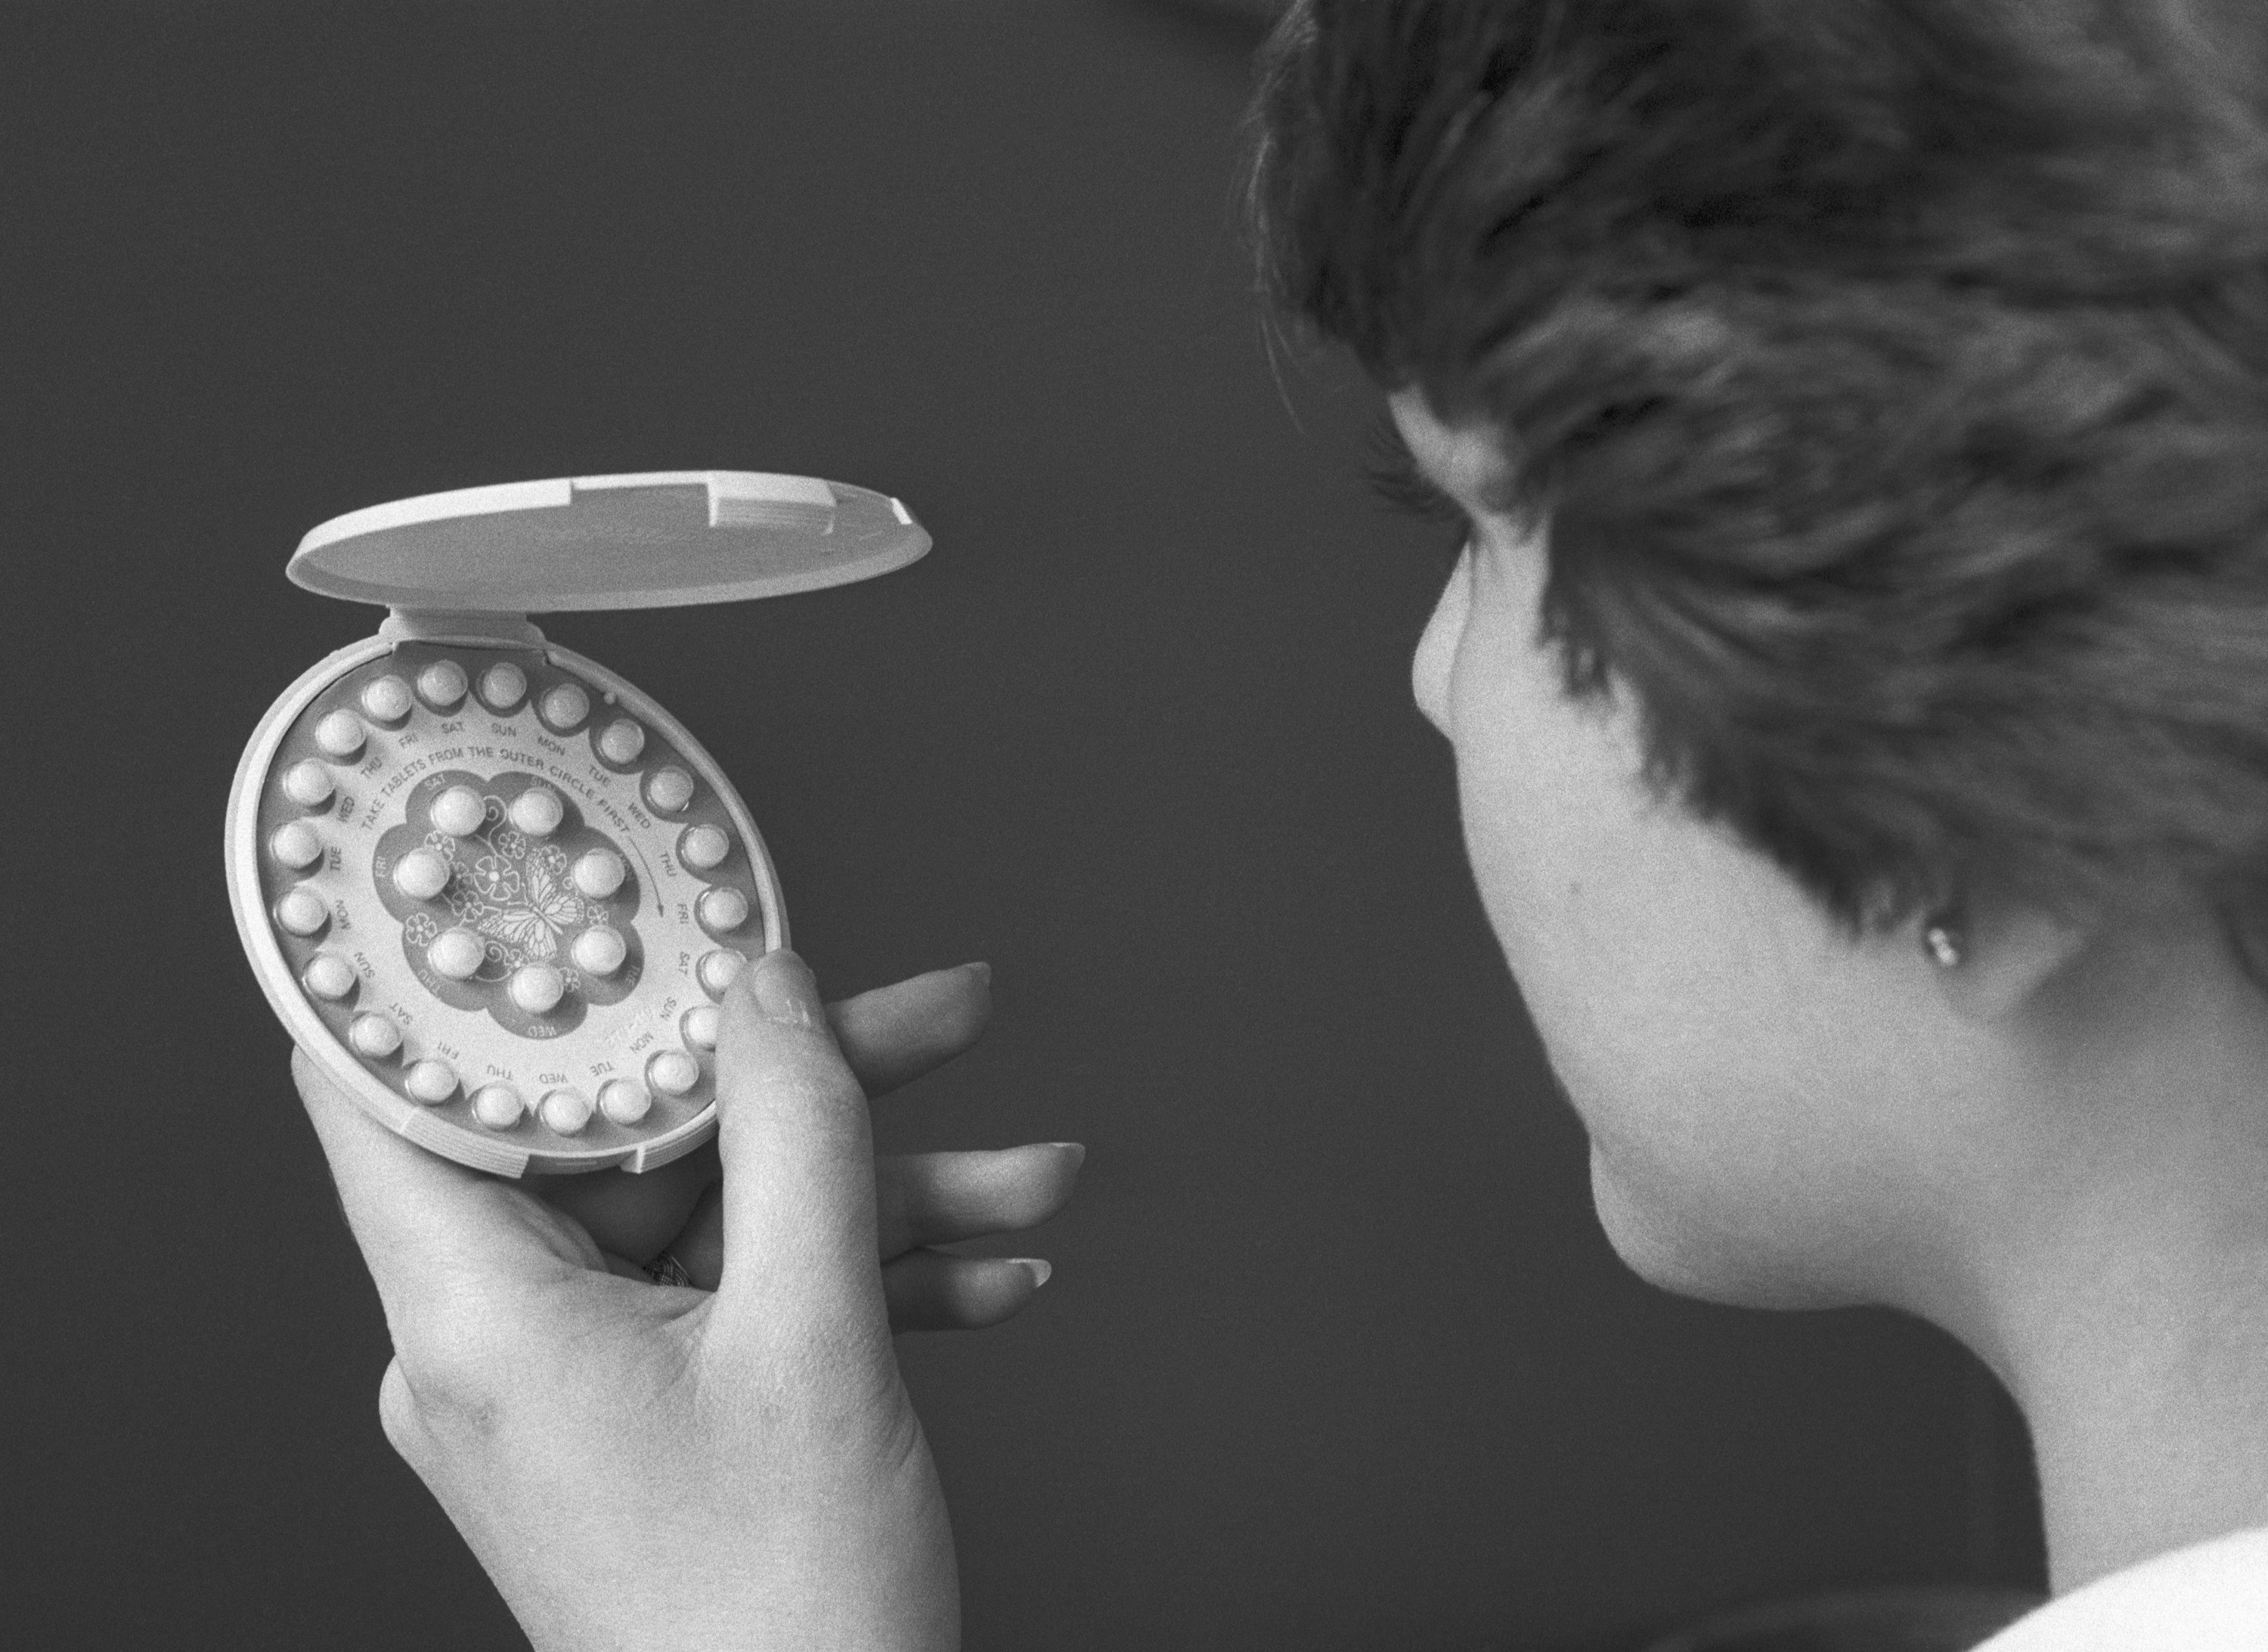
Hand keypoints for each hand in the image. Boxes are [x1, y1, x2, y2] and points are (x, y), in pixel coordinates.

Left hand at [295, 951, 1080, 1651]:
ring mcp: (580, 1381)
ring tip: (1032, 1171)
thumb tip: (771, 986)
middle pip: (634, 1136)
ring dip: (883, 1189)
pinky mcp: (652, 1415)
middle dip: (806, 1078)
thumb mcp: (817, 1341)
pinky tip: (995, 1271)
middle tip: (934, 1009)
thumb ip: (797, 1134)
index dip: (474, 969)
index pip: (405, 1088)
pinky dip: (867, 1274)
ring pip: (720, 1214)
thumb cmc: (782, 1623)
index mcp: (481, 1315)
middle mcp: (503, 1339)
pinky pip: (749, 1296)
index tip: (548, 871)